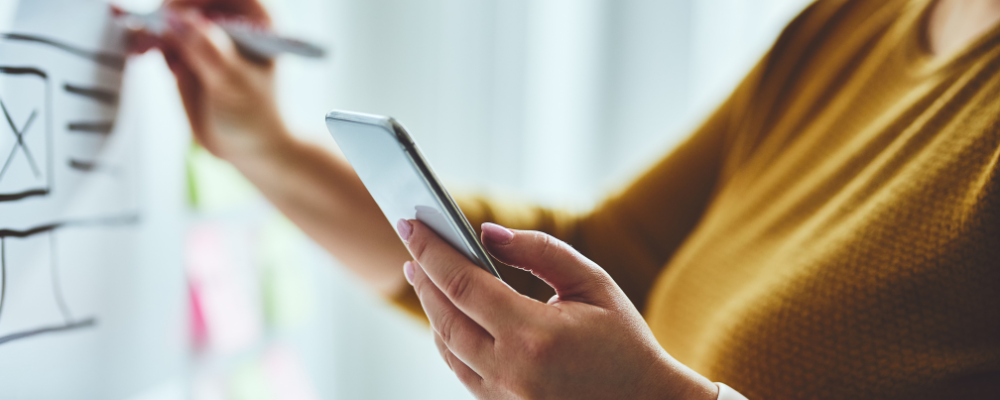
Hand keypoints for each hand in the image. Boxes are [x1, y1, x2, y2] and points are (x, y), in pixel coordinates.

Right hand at [147, 0, 289, 161]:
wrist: (248, 147)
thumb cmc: (255, 117)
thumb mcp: (233, 83)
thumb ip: (207, 51)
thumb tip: (178, 21)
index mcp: (260, 21)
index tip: (174, 12)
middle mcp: (234, 21)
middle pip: (193, 1)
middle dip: (168, 12)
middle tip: (150, 31)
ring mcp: (209, 34)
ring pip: (172, 15)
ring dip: (151, 25)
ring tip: (141, 48)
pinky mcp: (188, 50)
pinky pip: (161, 34)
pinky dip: (147, 39)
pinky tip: (140, 51)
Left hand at [396, 219, 717, 399]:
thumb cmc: (624, 342)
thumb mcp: (594, 283)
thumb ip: (540, 252)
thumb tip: (486, 232)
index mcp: (533, 336)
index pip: (463, 284)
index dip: (432, 250)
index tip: (410, 223)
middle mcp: (511, 371)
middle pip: (444, 317)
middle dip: (423, 276)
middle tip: (412, 244)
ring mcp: (504, 396)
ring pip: (446, 347)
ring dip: (432, 307)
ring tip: (426, 274)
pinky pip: (461, 369)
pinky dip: (448, 337)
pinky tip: (449, 313)